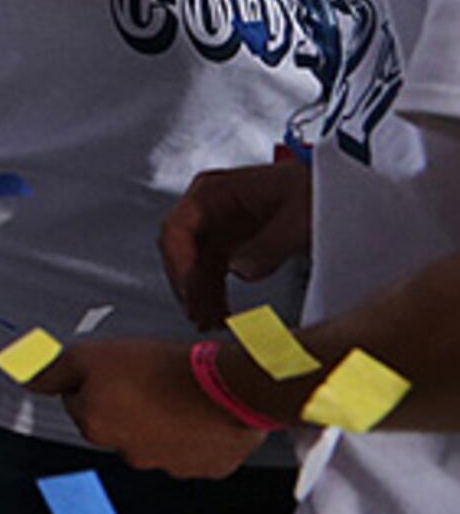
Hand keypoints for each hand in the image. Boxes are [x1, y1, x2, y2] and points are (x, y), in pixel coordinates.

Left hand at [37, 340, 265, 480]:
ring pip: (155, 438)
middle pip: (116, 422)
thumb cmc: (164, 368)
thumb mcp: (95, 354)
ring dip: (161, 418)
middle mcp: (128, 453)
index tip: (118, 369)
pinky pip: (193, 448)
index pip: (80, 401)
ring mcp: (169, 464)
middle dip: (127, 402)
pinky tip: (201, 410)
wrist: (229, 387)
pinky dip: (195, 432)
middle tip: (150, 378)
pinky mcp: (205, 467)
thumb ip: (54, 369)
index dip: (96, 379)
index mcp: (96, 425)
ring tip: (179, 391)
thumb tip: (22, 376)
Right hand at [160, 160, 314, 328]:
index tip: (190, 289)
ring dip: (197, 295)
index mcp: (215, 190)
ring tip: (210, 323)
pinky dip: (211, 294)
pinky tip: (219, 314)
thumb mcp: (298, 220)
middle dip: (187, 284)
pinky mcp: (228, 244)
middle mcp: (207, 207)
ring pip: (192, 265)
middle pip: (179, 249)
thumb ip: (268, 246)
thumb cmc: (315, 193)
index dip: (180, 260)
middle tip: (199, 315)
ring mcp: (215, 227)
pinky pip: (209, 272)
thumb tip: (241, 272)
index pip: (179, 226)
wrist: (334, 192)